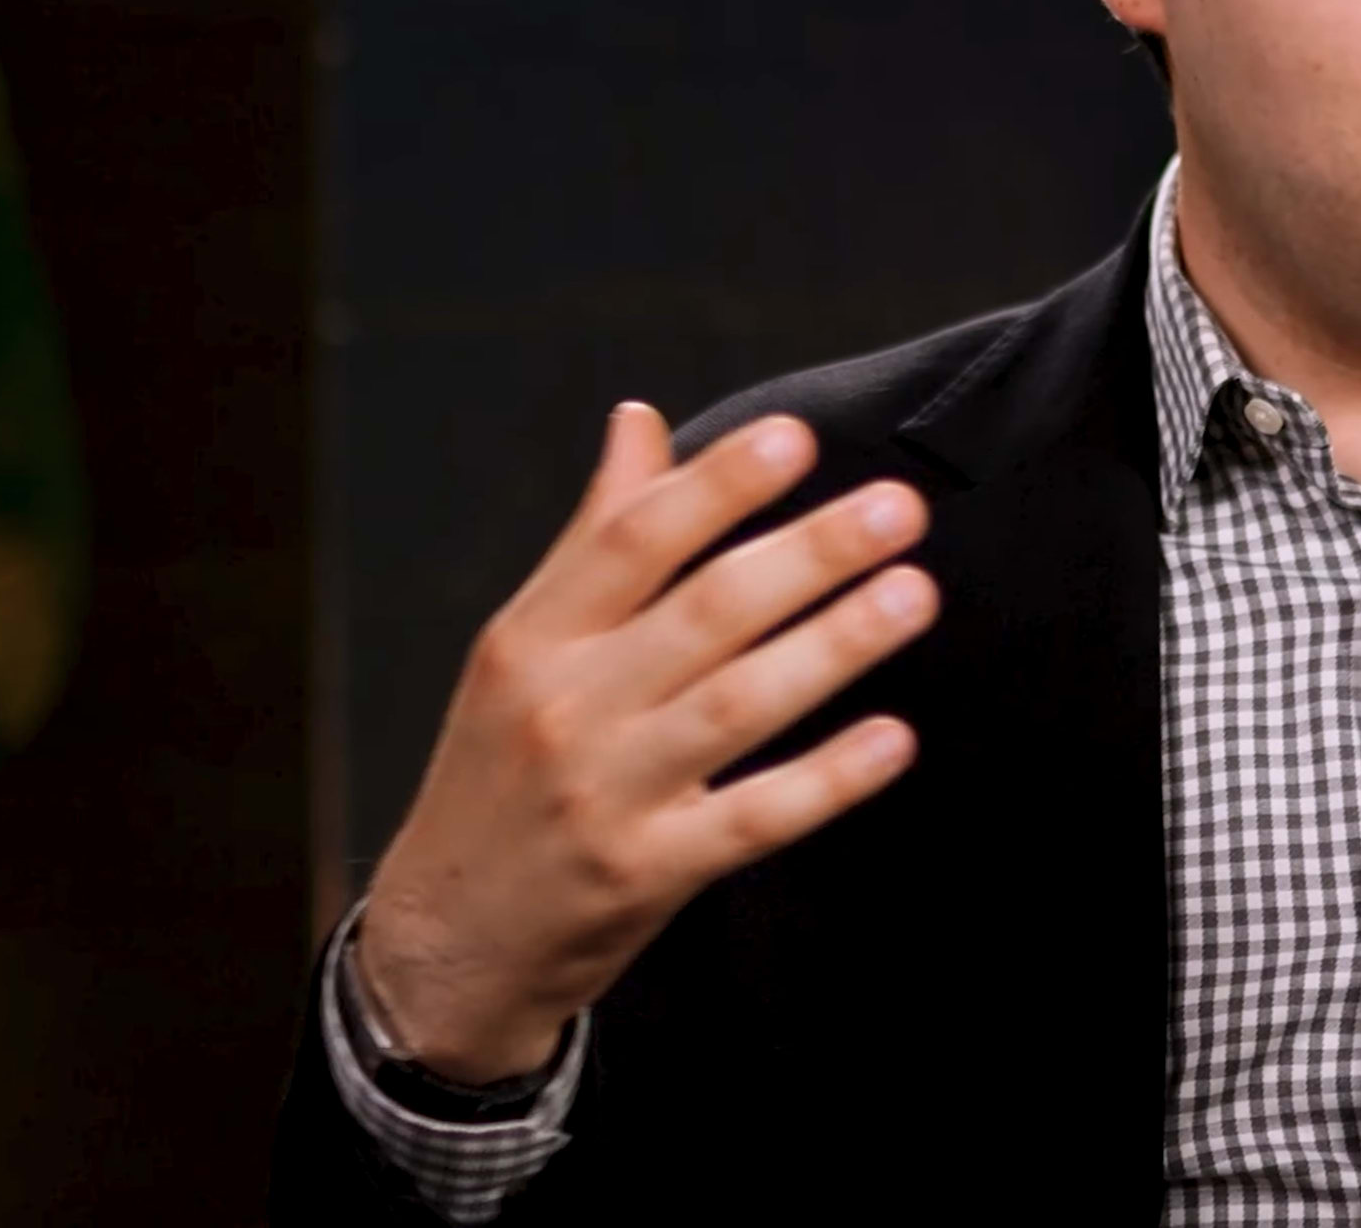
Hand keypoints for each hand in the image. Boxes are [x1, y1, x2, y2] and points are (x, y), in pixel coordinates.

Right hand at [355, 404, 938, 1078]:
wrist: (445, 942)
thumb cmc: (499, 774)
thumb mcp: (521, 648)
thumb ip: (594, 537)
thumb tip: (640, 419)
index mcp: (533, 638)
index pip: (632, 539)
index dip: (716, 485)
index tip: (797, 438)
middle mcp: (566, 708)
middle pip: (704, 612)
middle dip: (810, 552)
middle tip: (900, 506)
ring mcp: (606, 794)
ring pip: (739, 704)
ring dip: (835, 644)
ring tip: (914, 592)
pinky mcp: (647, 874)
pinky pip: (754, 817)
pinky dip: (827, 779)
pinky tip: (894, 739)